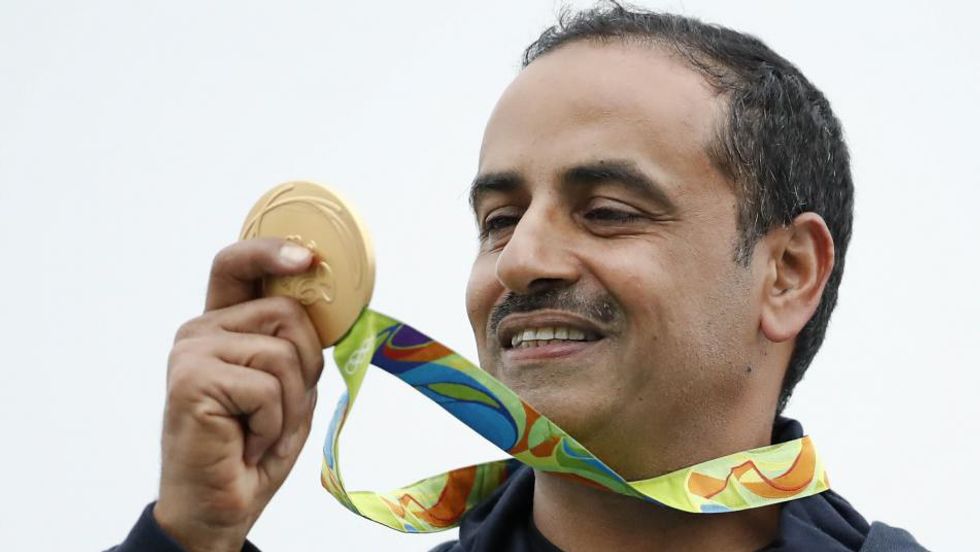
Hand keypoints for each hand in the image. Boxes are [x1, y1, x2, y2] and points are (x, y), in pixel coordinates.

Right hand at [153, 238, 324, 551]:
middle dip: (305, 365)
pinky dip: (273, 423)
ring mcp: (193, 352)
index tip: (307, 257)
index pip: (238, 267)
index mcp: (222, 325)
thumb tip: (325, 303)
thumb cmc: (254, 446)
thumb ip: (294, 342)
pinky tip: (246, 442)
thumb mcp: (288, 385)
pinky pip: (268, 386)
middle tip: (279, 409)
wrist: (219, 506)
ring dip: (289, 403)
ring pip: (283, 351)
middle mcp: (201, 331)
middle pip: (286, 312)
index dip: (271, 252)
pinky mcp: (192, 379)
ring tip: (260, 430)